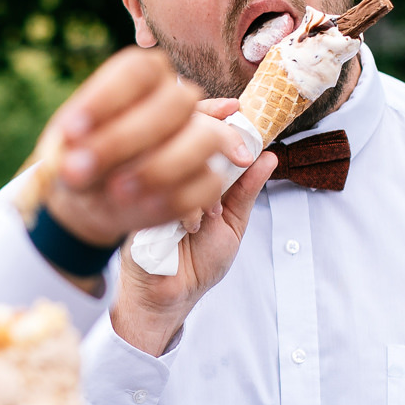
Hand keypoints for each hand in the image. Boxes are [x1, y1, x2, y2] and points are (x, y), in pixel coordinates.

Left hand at [37, 49, 252, 249]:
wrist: (89, 195)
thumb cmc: (79, 157)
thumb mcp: (63, 149)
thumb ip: (70, 150)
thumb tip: (76, 164)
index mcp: (141, 77)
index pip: (139, 70)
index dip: (106, 98)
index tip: (70, 131)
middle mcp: (175, 100)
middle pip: (175, 101)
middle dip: (126, 138)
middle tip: (83, 167)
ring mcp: (197, 137)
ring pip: (205, 139)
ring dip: (160, 167)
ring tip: (117, 190)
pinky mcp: (205, 177)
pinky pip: (208, 184)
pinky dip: (176, 197)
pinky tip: (142, 206)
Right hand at [110, 101, 275, 355]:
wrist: (169, 295)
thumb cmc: (199, 261)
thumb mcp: (232, 224)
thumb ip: (246, 191)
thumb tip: (269, 155)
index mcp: (190, 173)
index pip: (199, 130)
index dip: (216, 116)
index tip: (236, 109)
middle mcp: (166, 172)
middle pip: (184, 133)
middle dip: (212, 147)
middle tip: (229, 169)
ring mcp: (146, 184)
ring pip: (178, 158)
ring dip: (204, 189)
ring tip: (209, 217)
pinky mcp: (135, 202)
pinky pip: (166, 188)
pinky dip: (187, 208)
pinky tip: (190, 227)